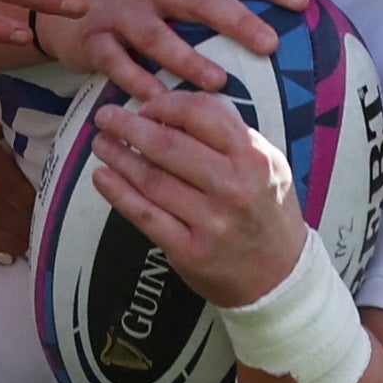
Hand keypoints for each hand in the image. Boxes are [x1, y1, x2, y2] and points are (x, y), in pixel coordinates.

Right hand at [29, 0, 300, 98]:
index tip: (301, 2)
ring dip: (188, 60)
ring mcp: (120, 10)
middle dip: (236, 18)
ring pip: (157, 35)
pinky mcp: (94, 40)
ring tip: (219, 82)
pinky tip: (161, 104)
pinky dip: (138, 84)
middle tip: (271, 45)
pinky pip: (116, 65)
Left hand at [89, 88, 307, 308]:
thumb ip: (229, 136)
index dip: (164, 105)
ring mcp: (211, 222)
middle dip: (130, 126)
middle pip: (169, 146)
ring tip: (101, 143)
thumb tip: (175, 112)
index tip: (145, 106)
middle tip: (107, 117)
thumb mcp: (266, 165)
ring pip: (152, 179)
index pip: (201, 114)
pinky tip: (102, 177)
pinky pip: (146, 215)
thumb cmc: (268, 212)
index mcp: (254, 158)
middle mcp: (234, 187)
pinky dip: (118, 193)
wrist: (281, 276)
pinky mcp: (190, 251)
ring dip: (119, 156)